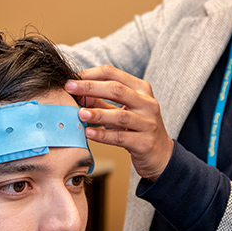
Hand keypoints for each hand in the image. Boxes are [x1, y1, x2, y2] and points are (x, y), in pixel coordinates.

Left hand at [65, 65, 173, 180]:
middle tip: (70, 88)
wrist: (161, 155)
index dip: (91, 74)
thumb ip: (101, 102)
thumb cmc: (139, 129)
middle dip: (90, 87)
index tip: (73, 78)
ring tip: (79, 113)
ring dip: (97, 113)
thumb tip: (77, 93)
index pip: (114, 74)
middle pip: (117, 90)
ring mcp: (148, 123)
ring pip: (120, 115)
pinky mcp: (145, 143)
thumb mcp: (122, 111)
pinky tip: (89, 133)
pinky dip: (103, 135)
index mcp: (141, 90)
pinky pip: (121, 137)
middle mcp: (147, 103)